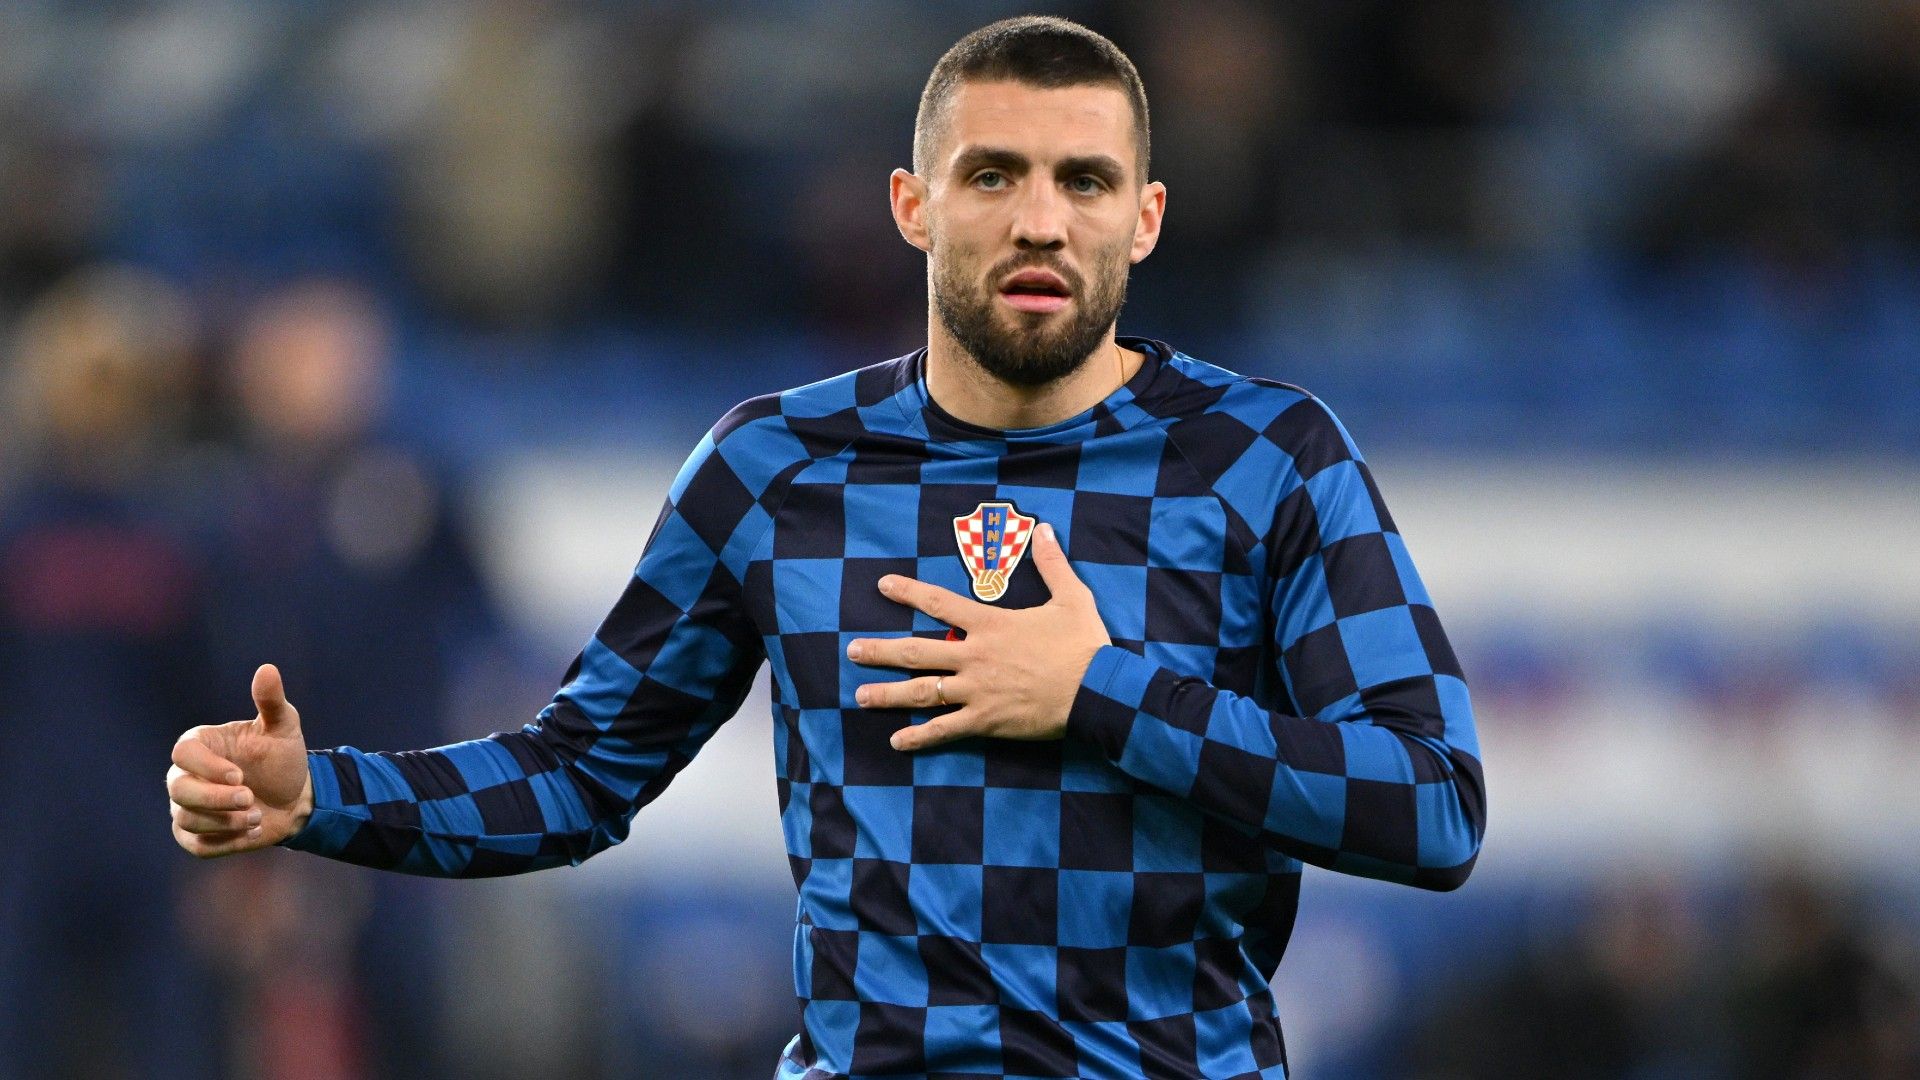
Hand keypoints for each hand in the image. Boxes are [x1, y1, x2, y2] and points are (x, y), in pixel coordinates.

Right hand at [168, 664, 313, 856]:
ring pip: (187, 819)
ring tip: (258, 815)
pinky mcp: (194, 836)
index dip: (207, 767)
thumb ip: (271, 701)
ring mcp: (186, 807)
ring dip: (226, 822)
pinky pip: (197, 845)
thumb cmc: (283, 757)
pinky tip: (253, 831)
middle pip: (179, 790)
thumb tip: (267, 669)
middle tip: (251, 799)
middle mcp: (185, 775)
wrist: (296, 797)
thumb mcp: (284, 727)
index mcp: (200, 745)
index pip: (183, 753)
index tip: (239, 777)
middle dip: (216, 799)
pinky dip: (226, 842)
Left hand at [848, 522, 1110, 751]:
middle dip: (881, 651)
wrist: (1098, 692)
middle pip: (918, 652)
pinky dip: (920, 736)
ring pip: (923, 692)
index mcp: (991, 625)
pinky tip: (898, 741)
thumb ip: (1052, 563)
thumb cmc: (1084, 645)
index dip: (908, 593)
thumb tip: (1046, 529)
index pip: (940, 603)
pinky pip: (945, 730)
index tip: (882, 586)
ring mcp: (977, 691)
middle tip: (852, 651)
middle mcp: (975, 656)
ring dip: (888, 695)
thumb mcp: (1073, 596)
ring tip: (860, 697)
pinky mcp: (986, 721)